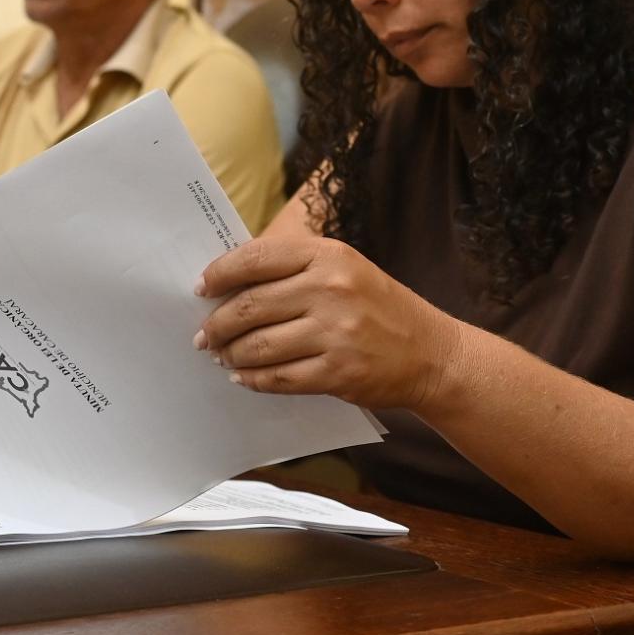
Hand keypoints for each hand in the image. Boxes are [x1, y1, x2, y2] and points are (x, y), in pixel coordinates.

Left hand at [194, 237, 459, 410]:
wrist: (431, 353)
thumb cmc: (379, 308)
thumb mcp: (345, 269)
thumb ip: (293, 270)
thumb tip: (229, 284)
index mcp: (329, 255)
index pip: (257, 257)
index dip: (220, 274)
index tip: (202, 288)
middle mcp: (331, 288)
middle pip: (250, 306)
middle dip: (217, 324)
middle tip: (204, 335)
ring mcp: (335, 332)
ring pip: (258, 346)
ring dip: (232, 354)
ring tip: (223, 356)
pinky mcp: (338, 372)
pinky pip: (278, 378)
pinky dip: (254, 379)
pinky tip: (245, 376)